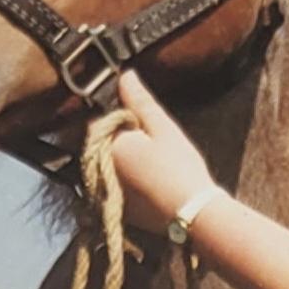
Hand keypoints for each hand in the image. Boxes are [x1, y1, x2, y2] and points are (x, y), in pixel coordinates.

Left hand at [109, 70, 219, 233]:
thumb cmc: (179, 167)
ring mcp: (104, 193)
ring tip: (152, 167)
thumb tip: (124, 74)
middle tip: (152, 148)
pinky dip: (125, 183)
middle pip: (100, 146)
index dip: (120, 120)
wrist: (192, 214)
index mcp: (105, 145)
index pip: (99, 122)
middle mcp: (96, 170)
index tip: (142, 125)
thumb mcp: (162, 127)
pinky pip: (113, 189)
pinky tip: (149, 185)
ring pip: (105, 167)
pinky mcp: (115, 211)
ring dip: (120, 163)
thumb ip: (139, 100)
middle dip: (119, 141)